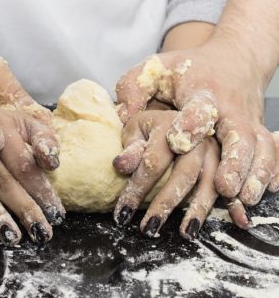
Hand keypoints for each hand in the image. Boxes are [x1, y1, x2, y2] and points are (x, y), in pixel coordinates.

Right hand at [0, 106, 64, 245]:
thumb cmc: (8, 123)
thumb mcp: (29, 122)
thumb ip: (44, 139)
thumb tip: (53, 163)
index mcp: (0, 124)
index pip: (22, 163)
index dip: (40, 189)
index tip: (56, 211)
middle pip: (1, 180)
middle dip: (23, 208)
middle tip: (42, 231)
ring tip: (16, 237)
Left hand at [113, 110, 221, 238]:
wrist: (178, 118)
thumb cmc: (151, 128)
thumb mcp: (135, 130)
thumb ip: (130, 148)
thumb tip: (119, 166)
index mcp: (168, 124)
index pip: (153, 161)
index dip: (137, 188)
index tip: (122, 213)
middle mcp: (195, 136)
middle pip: (183, 173)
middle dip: (166, 202)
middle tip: (149, 227)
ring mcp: (213, 149)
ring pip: (209, 182)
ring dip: (197, 209)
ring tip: (185, 232)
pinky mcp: (224, 162)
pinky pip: (228, 185)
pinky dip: (230, 205)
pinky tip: (230, 221)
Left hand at [116, 39, 276, 209]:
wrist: (233, 59)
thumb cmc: (187, 69)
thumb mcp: (155, 70)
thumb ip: (134, 90)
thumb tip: (122, 119)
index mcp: (202, 92)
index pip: (198, 108)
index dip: (189, 125)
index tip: (177, 142)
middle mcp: (230, 108)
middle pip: (238, 135)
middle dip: (234, 163)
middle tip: (225, 189)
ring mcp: (248, 120)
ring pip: (259, 149)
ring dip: (253, 175)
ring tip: (242, 201)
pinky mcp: (257, 131)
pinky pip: (270, 152)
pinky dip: (269, 172)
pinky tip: (262, 192)